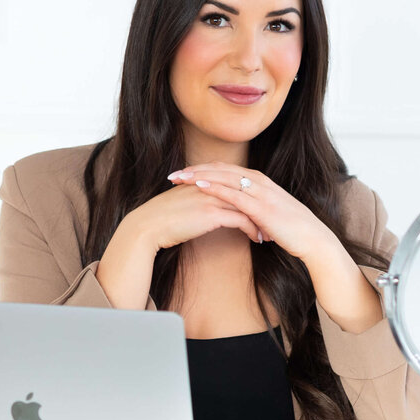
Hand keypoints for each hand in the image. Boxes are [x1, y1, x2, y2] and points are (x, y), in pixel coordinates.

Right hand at [127, 182, 266, 251]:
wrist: (146, 226)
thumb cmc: (160, 219)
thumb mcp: (180, 203)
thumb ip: (195, 199)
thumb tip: (204, 208)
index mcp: (203, 180)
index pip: (235, 183)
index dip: (250, 197)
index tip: (260, 211)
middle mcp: (210, 185)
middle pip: (246, 192)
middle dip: (261, 208)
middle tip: (272, 220)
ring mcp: (212, 198)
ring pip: (247, 205)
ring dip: (261, 220)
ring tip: (269, 233)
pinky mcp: (212, 214)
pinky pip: (241, 219)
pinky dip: (252, 229)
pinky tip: (257, 239)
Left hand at [168, 162, 333, 261]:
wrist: (313, 239)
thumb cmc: (290, 229)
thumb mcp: (267, 213)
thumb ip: (251, 208)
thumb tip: (236, 213)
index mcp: (259, 181)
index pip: (225, 170)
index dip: (202, 170)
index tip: (182, 174)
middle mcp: (259, 182)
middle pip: (220, 170)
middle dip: (194, 170)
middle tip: (172, 174)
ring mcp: (261, 193)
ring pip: (224, 178)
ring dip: (199, 176)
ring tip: (179, 177)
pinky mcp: (262, 207)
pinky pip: (234, 194)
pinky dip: (215, 188)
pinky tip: (199, 186)